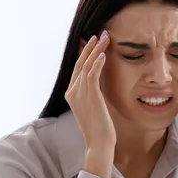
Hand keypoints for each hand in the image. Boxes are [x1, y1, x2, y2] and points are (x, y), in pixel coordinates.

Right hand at [65, 30, 114, 177]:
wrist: (99, 144)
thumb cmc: (100, 129)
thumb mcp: (95, 107)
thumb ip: (94, 94)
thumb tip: (100, 86)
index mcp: (72, 94)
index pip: (78, 68)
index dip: (85, 53)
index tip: (93, 41)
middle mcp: (72, 92)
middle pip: (80, 63)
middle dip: (90, 47)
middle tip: (100, 33)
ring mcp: (79, 94)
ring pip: (86, 66)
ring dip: (96, 50)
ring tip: (105, 38)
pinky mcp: (89, 97)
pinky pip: (91, 75)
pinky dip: (97, 63)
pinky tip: (103, 54)